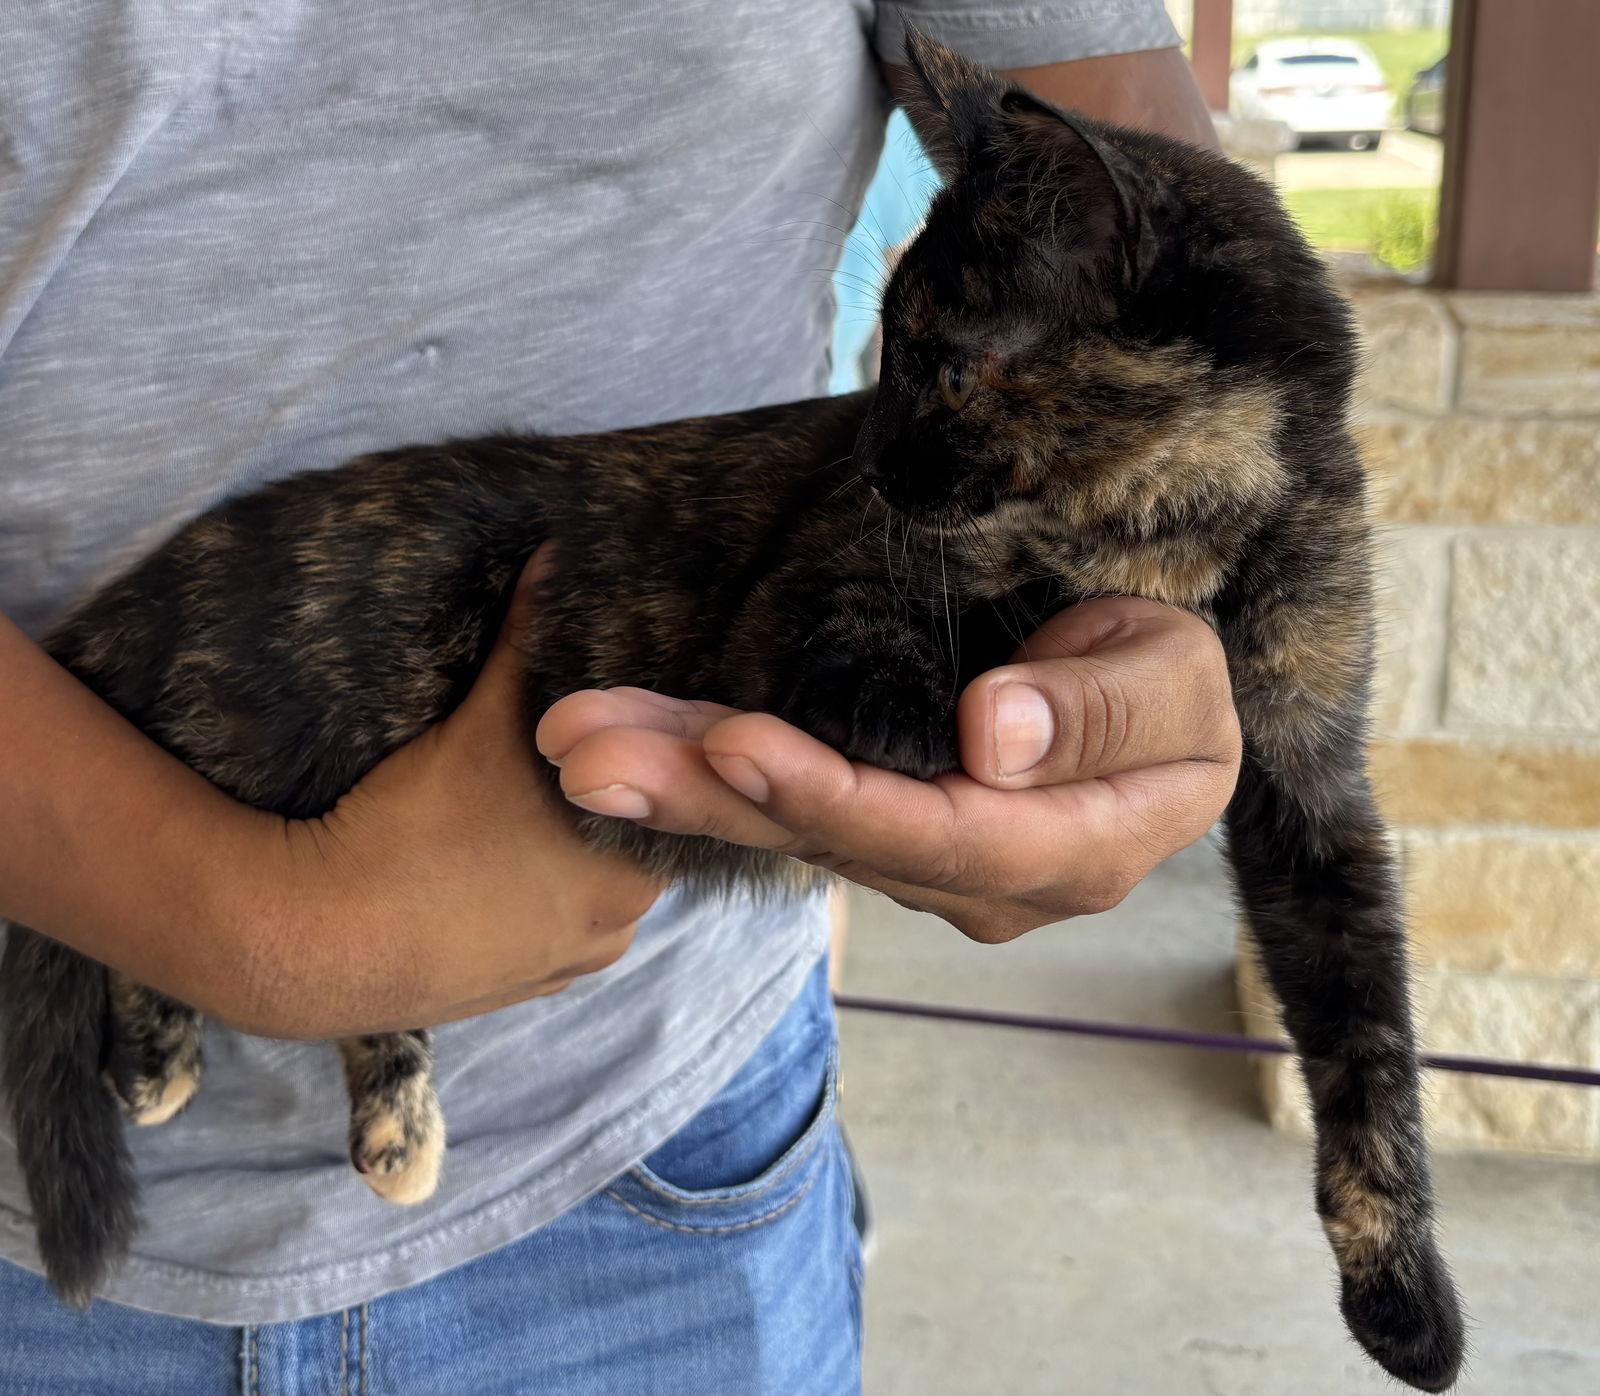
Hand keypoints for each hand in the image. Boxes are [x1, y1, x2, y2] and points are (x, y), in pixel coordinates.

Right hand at [233, 546, 662, 1036]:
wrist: (314, 940)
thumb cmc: (415, 825)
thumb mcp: (484, 721)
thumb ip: (531, 639)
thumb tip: (561, 552)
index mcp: (636, 867)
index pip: (667, 799)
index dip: (637, 760)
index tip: (603, 732)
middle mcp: (616, 927)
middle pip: (632, 844)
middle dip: (604, 803)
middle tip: (557, 760)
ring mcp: (563, 968)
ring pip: (588, 891)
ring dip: (566, 855)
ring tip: (517, 811)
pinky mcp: (512, 994)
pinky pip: (542, 933)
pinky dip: (527, 900)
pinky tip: (491, 865)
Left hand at [535, 598, 1239, 941]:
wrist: (1153, 689)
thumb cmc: (1173, 674)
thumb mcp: (1175, 677)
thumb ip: (1100, 713)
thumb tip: (986, 740)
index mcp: (1067, 853)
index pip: (938, 837)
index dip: (831, 796)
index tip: (732, 743)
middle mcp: (981, 880)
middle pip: (832, 842)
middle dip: (706, 797)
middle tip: (585, 753)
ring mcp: (923, 857)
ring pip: (791, 825)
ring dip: (680, 782)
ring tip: (573, 743)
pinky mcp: (883, 822)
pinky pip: (788, 794)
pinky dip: (706, 763)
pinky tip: (628, 737)